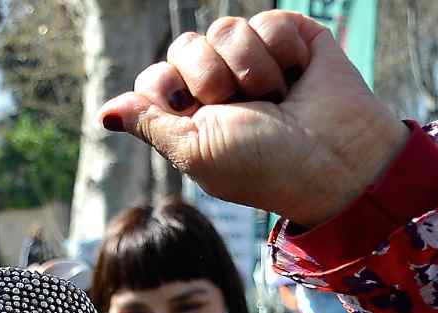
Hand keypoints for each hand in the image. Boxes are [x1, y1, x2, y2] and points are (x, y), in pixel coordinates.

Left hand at [99, 12, 409, 225]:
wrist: (333, 161)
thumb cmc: (264, 167)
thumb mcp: (194, 151)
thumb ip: (149, 123)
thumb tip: (105, 112)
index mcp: (192, 115)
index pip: (155, 76)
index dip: (166, 87)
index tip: (189, 109)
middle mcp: (221, 85)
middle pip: (185, 44)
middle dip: (208, 77)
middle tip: (241, 108)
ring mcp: (257, 61)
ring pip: (224, 27)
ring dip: (248, 68)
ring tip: (277, 99)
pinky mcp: (293, 40)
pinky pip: (267, 20)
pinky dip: (281, 51)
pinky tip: (298, 77)